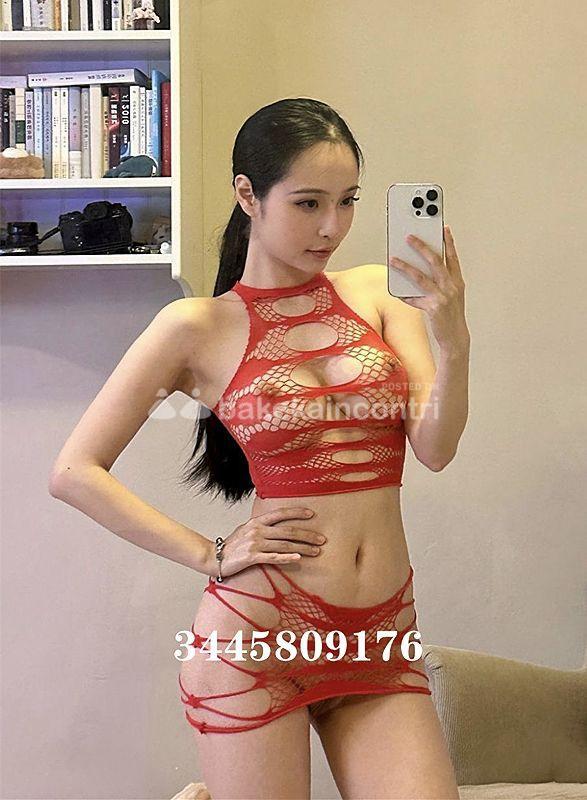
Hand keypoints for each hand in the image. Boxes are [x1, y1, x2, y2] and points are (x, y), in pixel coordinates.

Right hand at [210, 507, 326, 578]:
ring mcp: (255, 544)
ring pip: (285, 545)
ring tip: (317, 551)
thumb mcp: (246, 529)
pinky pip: (273, 557)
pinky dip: (287, 557)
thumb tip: (277, 524)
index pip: (280, 513)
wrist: (214, 558)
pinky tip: (298, 558)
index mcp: (257, 522)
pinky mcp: (252, 557)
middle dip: (307, 535)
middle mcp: (257, 530)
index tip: (312, 514)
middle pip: (288, 531)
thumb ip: (261, 526)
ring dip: (303, 548)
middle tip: (322, 539)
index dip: (297, 513)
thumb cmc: (233, 545)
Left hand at [389, 226, 468, 350]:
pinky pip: (414, 298)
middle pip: (435, 261)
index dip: (449, 242)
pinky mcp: (433, 308)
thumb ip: (440, 282)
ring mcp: (443, 297)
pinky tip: (396, 291)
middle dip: (422, 247)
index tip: (443, 228)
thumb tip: (419, 270)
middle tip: (409, 237)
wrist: (455, 338)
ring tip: (393, 259)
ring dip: (405, 267)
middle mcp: (451, 287)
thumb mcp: (451, 295)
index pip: (452, 257)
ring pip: (420, 277)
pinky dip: (405, 295)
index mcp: (457, 281)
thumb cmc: (450, 315)